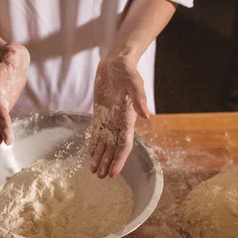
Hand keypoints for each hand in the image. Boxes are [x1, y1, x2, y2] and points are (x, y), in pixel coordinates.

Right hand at [0, 42, 29, 145]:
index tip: (4, 124)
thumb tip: (11, 53)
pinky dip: (0, 129)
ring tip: (0, 144)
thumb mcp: (12, 52)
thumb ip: (11, 54)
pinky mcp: (2, 105)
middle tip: (4, 141)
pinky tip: (2, 141)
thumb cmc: (11, 56)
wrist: (8, 60)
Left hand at [90, 54, 148, 177]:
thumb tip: (147, 116)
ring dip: (99, 157)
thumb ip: (139, 98)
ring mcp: (109, 118)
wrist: (117, 60)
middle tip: (99, 177)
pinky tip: (90, 153)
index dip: (118, 160)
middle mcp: (119, 121)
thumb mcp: (133, 81)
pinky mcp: (100, 112)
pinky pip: (96, 131)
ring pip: (104, 143)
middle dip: (107, 162)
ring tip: (93, 170)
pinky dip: (94, 143)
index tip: (112, 173)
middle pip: (113, 148)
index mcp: (128, 118)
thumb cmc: (127, 69)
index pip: (124, 145)